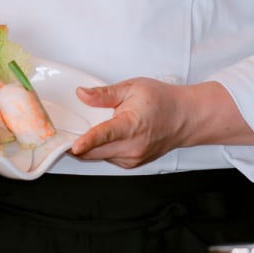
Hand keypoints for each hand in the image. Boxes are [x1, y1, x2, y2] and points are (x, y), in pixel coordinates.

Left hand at [69, 78, 253, 168]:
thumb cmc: (162, 102)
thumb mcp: (132, 88)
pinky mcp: (133, 164)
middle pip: (95, 153)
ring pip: (100, 158)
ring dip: (91, 148)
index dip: (87, 141)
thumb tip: (83, 95)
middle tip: (68, 131)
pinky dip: (103, 150)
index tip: (74, 146)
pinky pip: (109, 159)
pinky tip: (110, 137)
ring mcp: (133, 159)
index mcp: (131, 125)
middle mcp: (133, 147)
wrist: (185, 118)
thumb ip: (104, 94)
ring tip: (97, 128)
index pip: (104, 135)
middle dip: (78, 145)